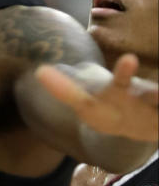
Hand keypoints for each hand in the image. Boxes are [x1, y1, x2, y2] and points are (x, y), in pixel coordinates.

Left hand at [36, 55, 158, 142]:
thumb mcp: (84, 101)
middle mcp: (144, 99)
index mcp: (122, 91)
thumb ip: (64, 89)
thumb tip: (38, 71)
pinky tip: (144, 126)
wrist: (130, 121)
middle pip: (153, 95)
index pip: (122, 81)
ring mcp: (155, 112)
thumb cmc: (107, 108)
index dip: (124, 71)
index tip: (128, 59)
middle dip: (158, 91)